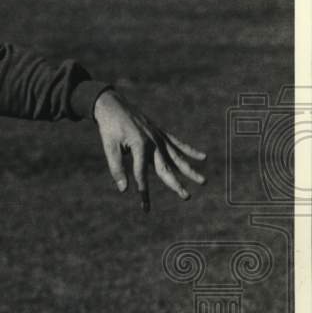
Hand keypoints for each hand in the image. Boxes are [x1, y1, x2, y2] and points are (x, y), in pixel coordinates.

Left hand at [93, 89, 206, 211]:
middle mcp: (153, 142)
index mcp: (139, 145)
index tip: (145, 207)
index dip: (143, 191)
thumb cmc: (109, 128)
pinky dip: (190, 150)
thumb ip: (116, 167)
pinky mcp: (160, 132)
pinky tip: (203, 157)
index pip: (142, 173)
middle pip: (166, 167)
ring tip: (203, 181)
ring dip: (190, 170)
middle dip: (176, 184)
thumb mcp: (109, 147)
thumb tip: (124, 189)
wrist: (112, 105)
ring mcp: (159, 137)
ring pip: (177, 157)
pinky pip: (177, 143)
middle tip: (187, 196)